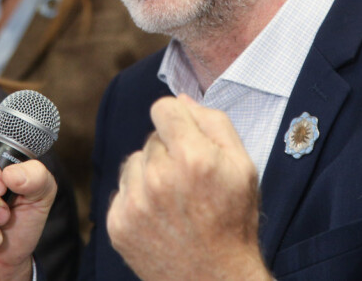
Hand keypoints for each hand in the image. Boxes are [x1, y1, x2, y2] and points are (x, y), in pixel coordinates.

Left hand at [106, 95, 270, 279]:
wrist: (213, 280)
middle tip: (190, 181)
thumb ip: (214, 123)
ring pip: (134, 162)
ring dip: (150, 173)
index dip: (177, 119)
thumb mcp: (243, 166)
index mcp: (192, 157)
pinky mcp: (118, 224)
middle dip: (169, 151)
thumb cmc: (233, 222)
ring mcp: (135, 203)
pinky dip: (137, 198)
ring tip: (175, 200)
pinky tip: (160, 217)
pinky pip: (122, 191)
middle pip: (151, 137)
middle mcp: (159, 177)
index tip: (185, 136)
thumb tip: (182, 100)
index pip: (163, 108)